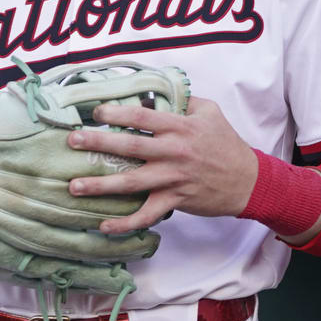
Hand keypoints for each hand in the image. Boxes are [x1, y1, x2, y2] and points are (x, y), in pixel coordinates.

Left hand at [66, 96, 258, 232]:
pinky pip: (146, 215)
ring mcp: (173, 178)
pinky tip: (103, 226)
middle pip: (129, 147)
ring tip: (74, 186)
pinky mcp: (175, 200)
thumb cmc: (227, 144)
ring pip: (131, 183)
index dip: (116, 112)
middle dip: (97, 143)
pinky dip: (125, 223)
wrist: (248, 180)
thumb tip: (157, 93)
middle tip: (72, 140)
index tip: (95, 112)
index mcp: (180, 127)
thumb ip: (184, 101)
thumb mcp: (210, 112)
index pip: (142, 116)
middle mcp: (173, 152)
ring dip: (101, 186)